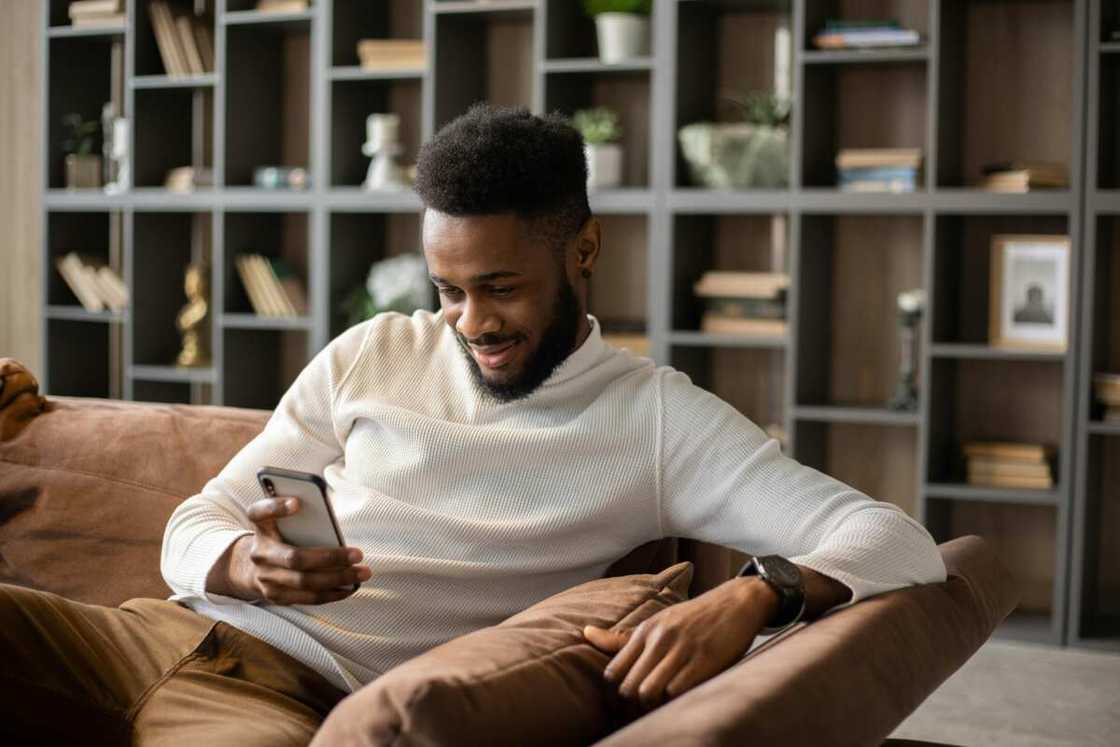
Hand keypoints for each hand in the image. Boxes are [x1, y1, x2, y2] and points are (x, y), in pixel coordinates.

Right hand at [206, 496, 370, 604]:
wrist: (249, 567)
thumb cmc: (277, 535)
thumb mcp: (279, 518)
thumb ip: (296, 512)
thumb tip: (328, 516)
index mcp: (260, 526)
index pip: (260, 513)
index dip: (277, 507)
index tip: (297, 502)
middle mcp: (259, 553)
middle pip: (295, 558)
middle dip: (330, 558)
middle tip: (358, 554)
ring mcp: (265, 578)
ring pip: (305, 583)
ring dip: (338, 579)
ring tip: (363, 573)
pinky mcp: (275, 596)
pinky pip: (307, 598)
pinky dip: (332, 594)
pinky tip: (351, 586)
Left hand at [583, 577, 777, 708]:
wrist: (735, 602)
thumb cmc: (693, 617)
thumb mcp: (656, 621)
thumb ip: (623, 637)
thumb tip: (585, 633)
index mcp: (645, 631)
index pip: (613, 672)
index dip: (613, 697)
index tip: (621, 708)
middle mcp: (659, 639)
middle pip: (628, 687)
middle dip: (631, 708)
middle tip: (639, 715)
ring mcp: (681, 650)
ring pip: (649, 692)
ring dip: (652, 707)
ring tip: (659, 709)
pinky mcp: (704, 661)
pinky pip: (677, 691)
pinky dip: (674, 702)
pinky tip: (679, 700)